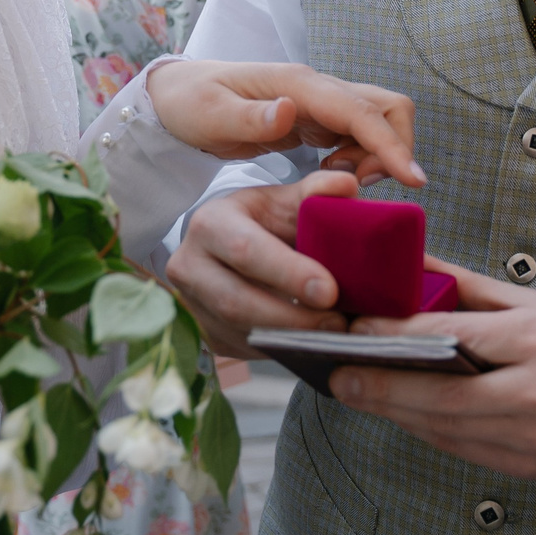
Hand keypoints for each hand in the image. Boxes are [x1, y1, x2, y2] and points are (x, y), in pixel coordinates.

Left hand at [145, 60, 424, 189]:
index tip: (415, 181)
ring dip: (379, 155)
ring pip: (379, 121)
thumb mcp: (210, 116)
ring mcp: (320, 103)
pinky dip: (362, 158)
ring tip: (342, 183)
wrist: (178, 96)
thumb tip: (289, 112)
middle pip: (388, 107)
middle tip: (360, 185)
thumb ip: (250, 118)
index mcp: (298, 85)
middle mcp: (317, 88)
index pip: (361, 112)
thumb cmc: (191, 103)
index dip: (391, 145)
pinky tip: (332, 177)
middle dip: (394, 148)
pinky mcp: (318, 120)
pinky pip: (360, 135)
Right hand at [163, 171, 362, 357]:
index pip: (245, 250)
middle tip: (338, 323)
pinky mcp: (206, 333)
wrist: (229, 245)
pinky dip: (282, 349)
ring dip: (290, 338)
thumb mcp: (284, 201)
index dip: (287, 272)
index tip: (330, 291)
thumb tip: (346, 185)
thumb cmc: (263, 221)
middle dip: (292, 318)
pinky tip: (312, 343)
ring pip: (240, 332)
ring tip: (332, 334)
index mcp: (210, 223)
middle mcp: (189, 265)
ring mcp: (192, 304)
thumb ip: (316, 192)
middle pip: (237, 301)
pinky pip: (244, 350)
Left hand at [330, 263, 535, 477]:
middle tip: (335, 375)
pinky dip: (428, 429)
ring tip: (355, 390)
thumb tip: (410, 268)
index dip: (394, 336)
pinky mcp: (529, 470)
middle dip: (379, 386)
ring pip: (444, 429)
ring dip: (394, 412)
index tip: (353, 329)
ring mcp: (534, 440)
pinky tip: (402, 411)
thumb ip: (471, 289)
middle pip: (438, 396)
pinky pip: (462, 449)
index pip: (450, 337)